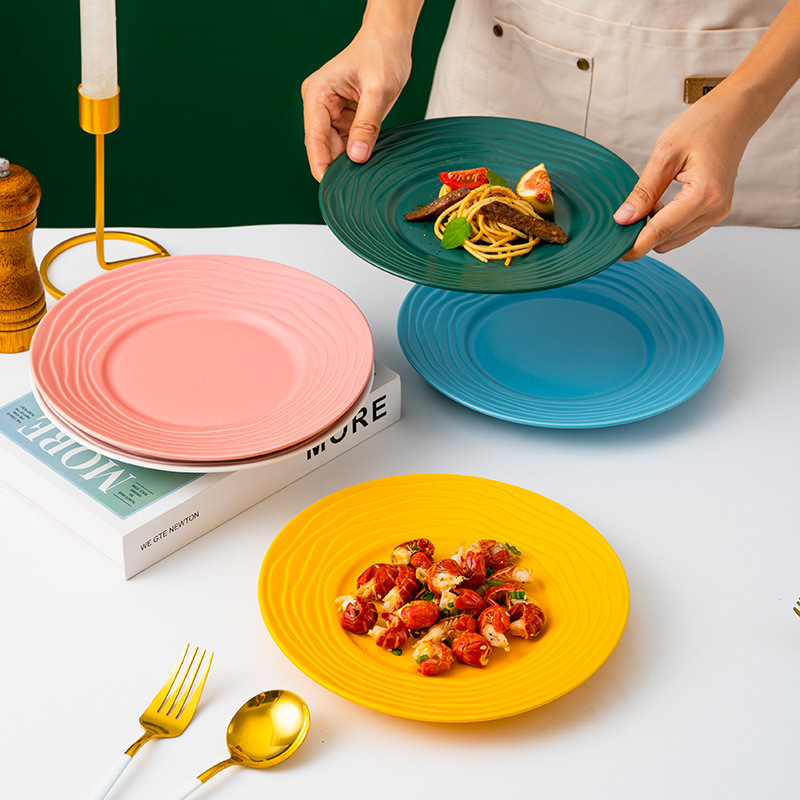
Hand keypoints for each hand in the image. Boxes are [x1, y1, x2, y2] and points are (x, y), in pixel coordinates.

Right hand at [301, 27, 413, 180]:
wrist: (390, 39)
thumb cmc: (382, 53)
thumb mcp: (378, 90)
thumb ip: (367, 124)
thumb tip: (357, 157)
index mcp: (317, 94)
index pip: (314, 138)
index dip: (321, 165)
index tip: (330, 187)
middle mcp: (319, 105)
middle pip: (322, 147)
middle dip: (337, 166)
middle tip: (354, 187)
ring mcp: (331, 113)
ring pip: (335, 148)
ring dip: (348, 162)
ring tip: (364, 174)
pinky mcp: (344, 118)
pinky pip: (347, 143)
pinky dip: (357, 153)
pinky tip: (368, 162)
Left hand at [613, 85, 754, 259]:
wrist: (734, 116)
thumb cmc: (703, 126)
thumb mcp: (665, 154)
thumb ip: (643, 191)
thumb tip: (624, 218)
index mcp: (704, 195)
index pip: (661, 232)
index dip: (634, 245)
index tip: (614, 251)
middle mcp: (714, 210)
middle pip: (665, 241)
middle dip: (643, 233)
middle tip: (628, 211)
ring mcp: (717, 214)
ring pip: (673, 240)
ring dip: (655, 229)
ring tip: (651, 200)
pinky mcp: (715, 214)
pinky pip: (682, 232)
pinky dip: (667, 224)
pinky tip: (661, 204)